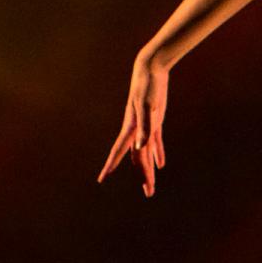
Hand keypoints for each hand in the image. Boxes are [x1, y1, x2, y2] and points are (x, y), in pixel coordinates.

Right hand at [98, 57, 167, 195]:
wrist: (151, 69)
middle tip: (148, 193)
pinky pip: (155, 142)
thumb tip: (141, 149)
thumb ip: (146, 128)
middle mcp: (137, 130)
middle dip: (143, 175)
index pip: (120, 151)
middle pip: (139, 157)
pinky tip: (160, 164)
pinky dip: (157, 154)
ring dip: (149, 168)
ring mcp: (146, 126)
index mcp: (132, 128)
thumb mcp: (149, 106)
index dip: (110, 165)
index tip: (101, 179)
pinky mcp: (155, 120)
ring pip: (146, 152)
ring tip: (151, 185)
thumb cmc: (149, 86)